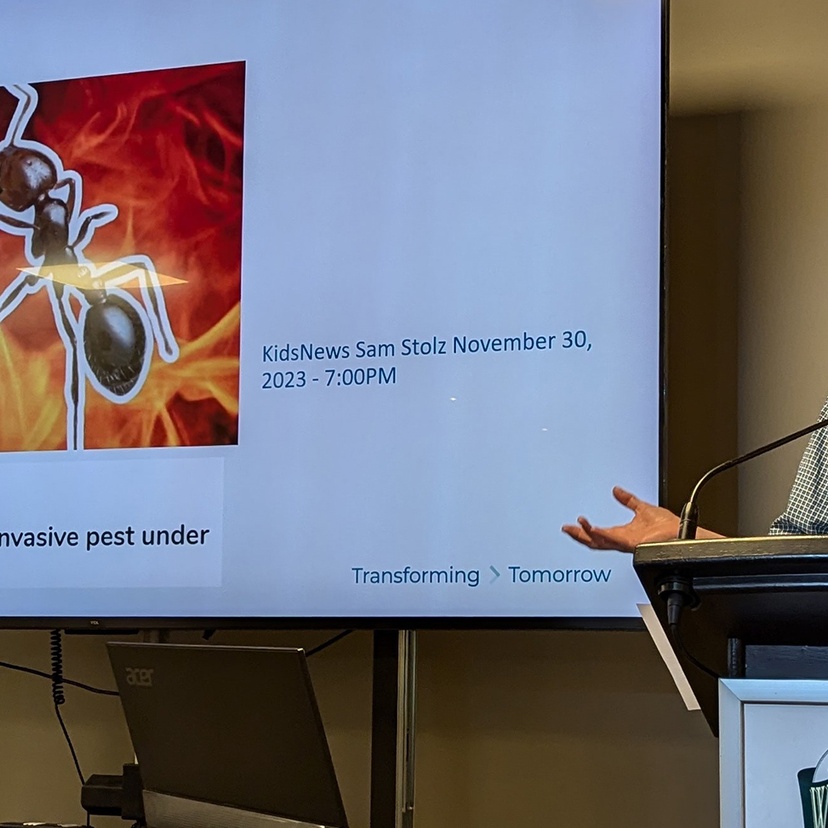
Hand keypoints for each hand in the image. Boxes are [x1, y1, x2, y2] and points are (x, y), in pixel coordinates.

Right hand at [561, 486, 679, 552]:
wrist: (683, 533)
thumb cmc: (670, 527)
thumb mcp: (643, 507)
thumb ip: (628, 500)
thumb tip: (616, 490)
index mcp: (623, 535)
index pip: (599, 534)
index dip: (585, 530)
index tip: (573, 524)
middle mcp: (623, 541)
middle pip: (595, 542)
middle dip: (579, 536)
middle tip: (566, 529)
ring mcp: (626, 543)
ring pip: (599, 543)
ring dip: (585, 535)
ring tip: (575, 527)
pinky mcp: (632, 543)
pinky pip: (611, 540)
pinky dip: (597, 534)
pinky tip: (590, 527)